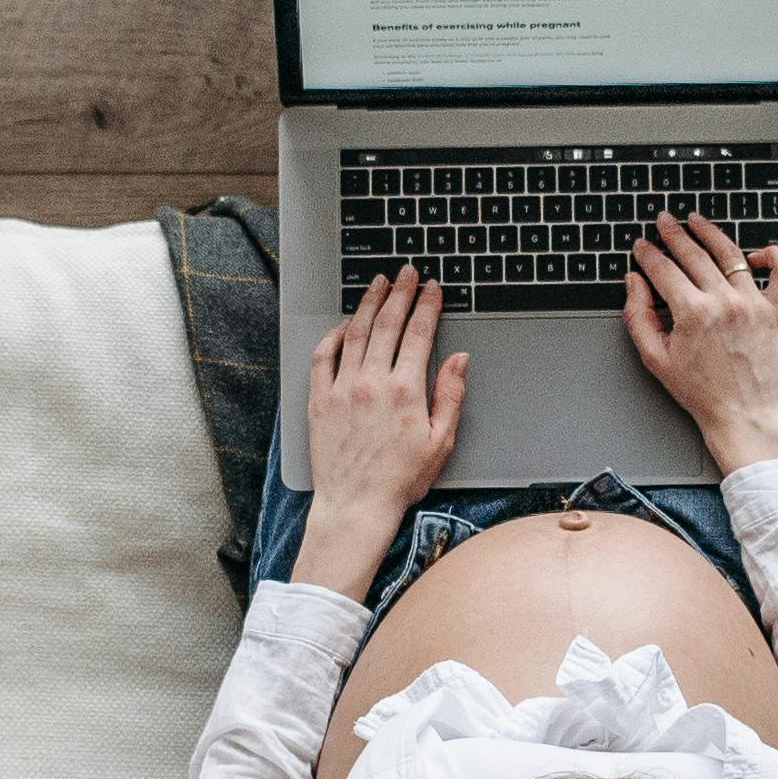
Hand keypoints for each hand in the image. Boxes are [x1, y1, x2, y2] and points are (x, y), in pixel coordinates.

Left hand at [291, 274, 465, 593]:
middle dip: (400, 293)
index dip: (428, 305)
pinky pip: (323, 356)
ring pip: (355, 332)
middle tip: (407, 273)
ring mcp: (342, 389)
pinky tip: (343, 324)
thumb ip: (450, 395)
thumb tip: (458, 359)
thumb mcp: (441, 441)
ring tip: (378, 284)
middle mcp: (372, 383)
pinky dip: (333, 335)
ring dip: (368, 304)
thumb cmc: (401, 479)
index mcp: (405, 391)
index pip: (419, 334)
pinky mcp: (318, 400)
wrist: (356, 505)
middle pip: (387, 324)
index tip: (433, 288)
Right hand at [621, 208, 777, 470]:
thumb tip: (634, 282)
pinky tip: (754, 252)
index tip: (641, 245)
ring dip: (710, 232)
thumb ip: (638, 316)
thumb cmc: (701, 392)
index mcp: (692, 313)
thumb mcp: (656, 358)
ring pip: (731, 253)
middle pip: (693, 254)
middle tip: (664, 221)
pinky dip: (772, 255)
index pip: (663, 269)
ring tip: (697, 221)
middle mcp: (724, 302)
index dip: (647, 253)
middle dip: (673, 234)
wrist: (744, 414)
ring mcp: (754, 303)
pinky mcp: (777, 310)